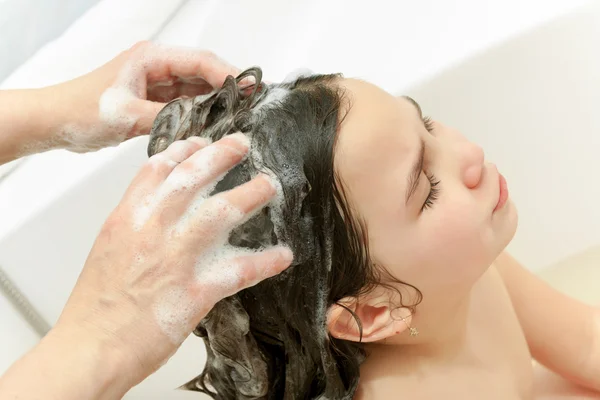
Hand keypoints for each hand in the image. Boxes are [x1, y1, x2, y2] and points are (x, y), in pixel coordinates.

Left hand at [47, 41, 239, 151]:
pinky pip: (185, 104)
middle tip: (253, 102)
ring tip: (239, 113)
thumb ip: (166, 117)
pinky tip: (214, 123)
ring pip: (196, 89)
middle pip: (202, 72)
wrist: (55, 121)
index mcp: (150, 59)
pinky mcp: (153, 101)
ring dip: (216, 101)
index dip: (228, 73)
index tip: (249, 87)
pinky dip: (200, 113)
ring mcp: (156, 84)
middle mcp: (156, 67)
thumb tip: (201, 122)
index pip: (199, 61)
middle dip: (228, 86)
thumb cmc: (80, 110)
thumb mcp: (126, 115)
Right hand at [54, 134, 291, 388]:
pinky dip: (264, 261)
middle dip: (220, 156)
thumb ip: (137, 226)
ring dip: (250, 196)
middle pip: (192, 179)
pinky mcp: (196, 291)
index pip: (157, 170)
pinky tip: (282, 255)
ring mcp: (176, 259)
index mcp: (128, 219)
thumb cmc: (95, 306)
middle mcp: (153, 230)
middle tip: (242, 144)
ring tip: (269, 185)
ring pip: (220, 213)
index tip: (201, 142)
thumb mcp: (109, 250)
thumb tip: (161, 213)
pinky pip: (239, 270)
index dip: (183, 150)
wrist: (90, 348)